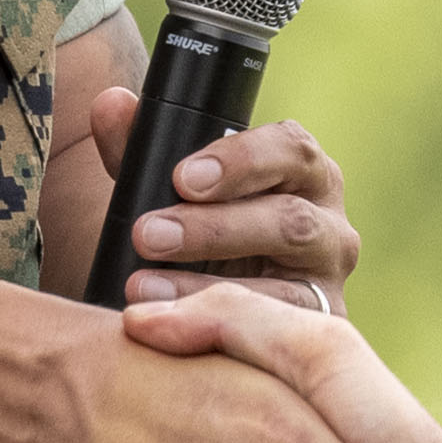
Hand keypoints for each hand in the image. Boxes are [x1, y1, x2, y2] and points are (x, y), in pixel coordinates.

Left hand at [82, 85, 359, 310]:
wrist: (230, 308)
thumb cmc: (205, 234)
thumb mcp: (174, 191)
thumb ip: (142, 148)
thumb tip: (111, 105)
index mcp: (305, 173)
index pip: (292, 148)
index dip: (239, 161)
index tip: (183, 177)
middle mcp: (330, 225)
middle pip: (289, 219)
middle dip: (214, 228)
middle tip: (149, 234)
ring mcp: (326, 286)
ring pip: (285, 285)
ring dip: (207, 286)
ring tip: (143, 286)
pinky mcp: (314, 335)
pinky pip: (275, 338)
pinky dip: (220, 331)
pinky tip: (171, 331)